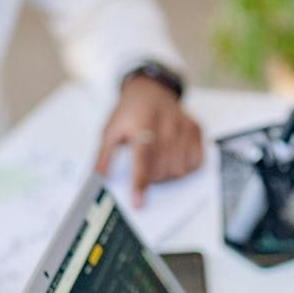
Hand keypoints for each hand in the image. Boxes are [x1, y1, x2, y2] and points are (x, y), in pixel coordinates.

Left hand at [96, 75, 203, 201]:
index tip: (138, 203)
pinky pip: (195, 163)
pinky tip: (173, 157)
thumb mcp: (110, 130)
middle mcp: (166, 124)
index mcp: (142, 123)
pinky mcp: (196, 129)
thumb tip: (98, 180)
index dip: (139, 183)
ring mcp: (183, 126)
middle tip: (144, 169)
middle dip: (151, 179)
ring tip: (157, 162)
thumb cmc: (130, 111)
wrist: (151, 89)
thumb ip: (103, 157)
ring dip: (166, 175)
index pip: (142, 160)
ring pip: (179, 170)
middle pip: (161, 170)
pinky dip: (184, 168)